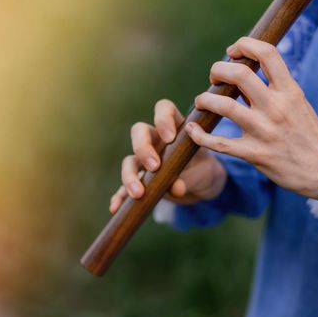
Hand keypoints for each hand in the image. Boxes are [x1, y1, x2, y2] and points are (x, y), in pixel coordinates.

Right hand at [109, 99, 226, 212]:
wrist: (199, 183)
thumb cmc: (201, 168)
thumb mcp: (201, 172)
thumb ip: (189, 176)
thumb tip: (176, 187)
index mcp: (173, 128)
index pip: (164, 109)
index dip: (163, 119)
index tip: (170, 137)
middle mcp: (155, 140)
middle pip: (139, 131)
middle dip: (143, 148)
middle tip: (154, 166)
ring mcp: (143, 159)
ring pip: (129, 160)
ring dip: (130, 175)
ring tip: (138, 193)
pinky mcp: (139, 179)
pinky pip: (124, 186)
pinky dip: (120, 196)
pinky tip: (116, 207)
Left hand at [185, 37, 317, 200]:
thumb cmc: (308, 134)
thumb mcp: (298, 103)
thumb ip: (274, 87)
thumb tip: (245, 68)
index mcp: (289, 91)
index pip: (267, 53)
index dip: (244, 45)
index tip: (233, 51)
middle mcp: (276, 107)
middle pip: (239, 75)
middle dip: (218, 70)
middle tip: (214, 77)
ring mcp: (264, 131)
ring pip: (224, 106)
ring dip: (205, 100)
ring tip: (202, 101)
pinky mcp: (254, 154)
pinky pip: (219, 143)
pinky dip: (200, 135)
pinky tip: (192, 129)